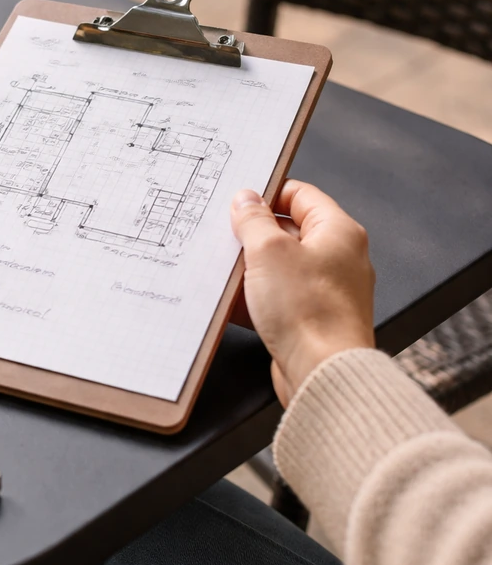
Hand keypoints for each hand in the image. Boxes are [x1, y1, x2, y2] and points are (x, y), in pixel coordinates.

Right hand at [230, 180, 375, 406]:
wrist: (321, 371)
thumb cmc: (308, 312)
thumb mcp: (268, 251)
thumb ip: (254, 220)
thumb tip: (246, 199)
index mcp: (338, 231)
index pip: (300, 194)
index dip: (267, 193)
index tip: (239, 201)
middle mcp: (338, 257)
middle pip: (288, 230)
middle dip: (253, 235)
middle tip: (226, 236)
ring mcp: (326, 289)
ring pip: (280, 266)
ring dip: (250, 268)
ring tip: (225, 270)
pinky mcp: (312, 317)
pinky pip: (279, 297)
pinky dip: (256, 297)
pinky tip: (232, 302)